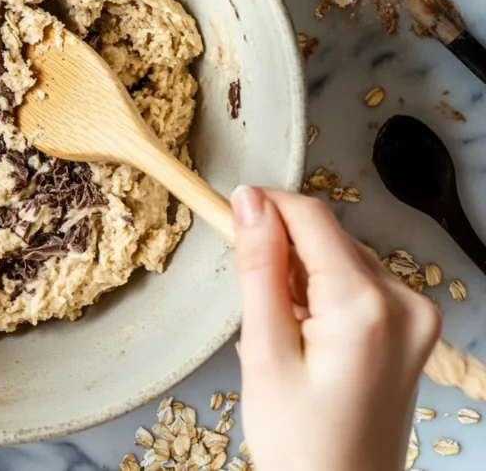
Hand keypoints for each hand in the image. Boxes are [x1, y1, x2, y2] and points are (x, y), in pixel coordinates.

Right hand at [231, 187, 440, 470]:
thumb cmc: (300, 442)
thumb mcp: (265, 351)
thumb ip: (259, 268)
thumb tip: (249, 202)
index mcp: (367, 307)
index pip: (311, 217)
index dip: (265, 204)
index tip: (227, 210)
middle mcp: (405, 302)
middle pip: (327, 238)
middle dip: (282, 255)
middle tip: (254, 307)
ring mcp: (417, 316)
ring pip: (341, 260)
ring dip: (302, 278)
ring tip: (281, 334)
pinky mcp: (414, 329)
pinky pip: (359, 286)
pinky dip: (324, 297)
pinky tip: (306, 338)